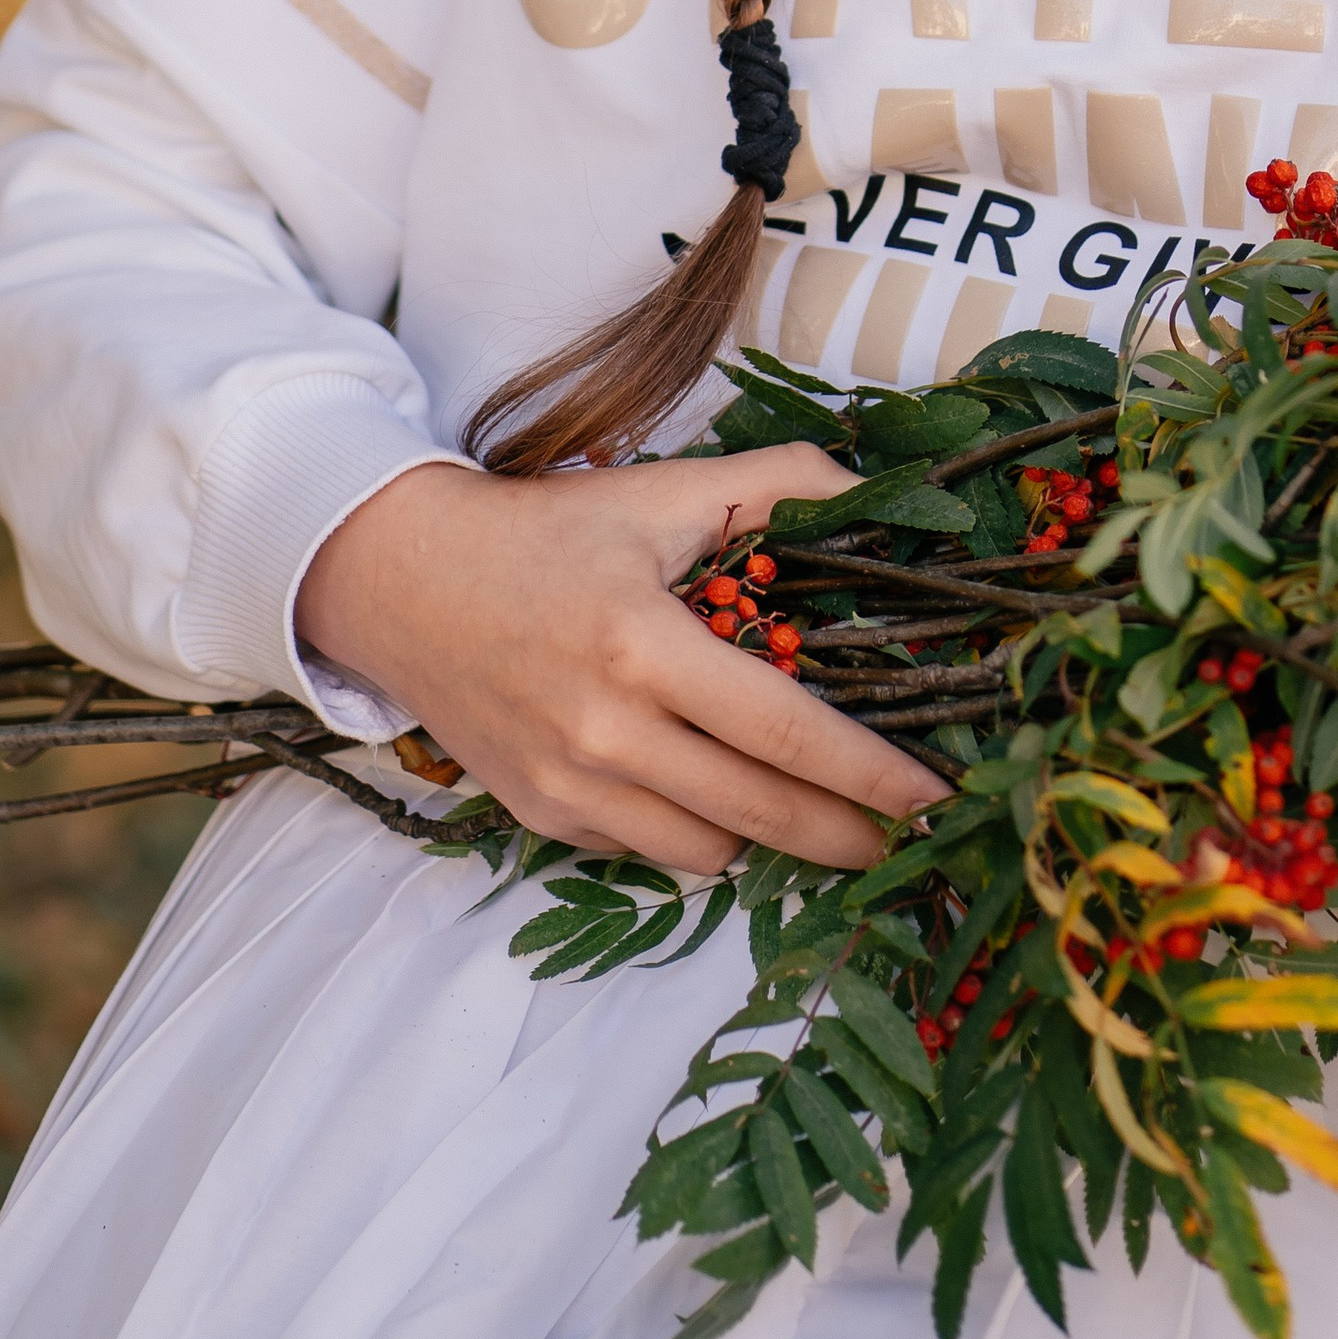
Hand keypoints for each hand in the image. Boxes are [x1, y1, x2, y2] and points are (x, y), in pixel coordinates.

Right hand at [295, 447, 941, 876]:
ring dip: (770, 834)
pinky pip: (646, 852)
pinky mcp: (540, 816)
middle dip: (849, 832)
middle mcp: (603, 731)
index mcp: (642, 644)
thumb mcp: (663, 491)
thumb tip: (874, 495)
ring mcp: (566, 786)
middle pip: (759, 813)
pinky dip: (694, 831)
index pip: (784, 732)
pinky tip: (718, 790)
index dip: (870, 773)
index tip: (935, 795)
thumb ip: (778, 486)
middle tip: (912, 835)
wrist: (402, 580)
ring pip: (708, 852)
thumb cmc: (545, 532)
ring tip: (817, 805)